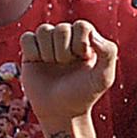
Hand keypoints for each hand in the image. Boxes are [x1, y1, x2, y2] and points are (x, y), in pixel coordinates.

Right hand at [17, 19, 121, 133]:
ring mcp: (48, 44)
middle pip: (61, 28)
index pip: (81, 26)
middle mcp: (67, 39)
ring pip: (43, 30)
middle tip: (65, 67)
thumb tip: (92, 34)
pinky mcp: (31, 52)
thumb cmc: (84, 95)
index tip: (82, 60)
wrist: (60, 112)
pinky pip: (27, 38)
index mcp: (85, 40)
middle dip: (63, 51)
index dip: (80, 43)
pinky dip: (32, 51)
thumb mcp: (104, 77)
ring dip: (48, 52)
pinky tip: (39, 63)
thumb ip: (109, 52)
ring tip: (53, 66)